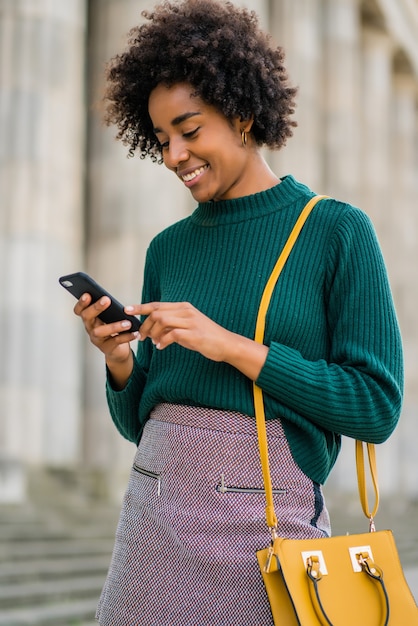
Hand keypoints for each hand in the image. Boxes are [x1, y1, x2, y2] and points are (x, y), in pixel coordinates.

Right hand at [74, 293, 138, 386]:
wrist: (117, 350)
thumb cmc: (113, 330)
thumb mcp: (109, 317)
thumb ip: (108, 308)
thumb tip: (109, 298)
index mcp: (90, 318)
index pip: (79, 310)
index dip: (81, 303)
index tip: (87, 294)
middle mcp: (90, 328)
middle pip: (87, 317)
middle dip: (96, 308)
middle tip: (106, 300)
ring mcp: (97, 339)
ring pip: (99, 331)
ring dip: (114, 326)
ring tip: (127, 323)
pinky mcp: (107, 348)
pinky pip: (115, 341)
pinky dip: (126, 337)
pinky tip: (134, 333)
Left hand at [128, 301, 267, 379]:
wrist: (226, 344)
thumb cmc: (205, 336)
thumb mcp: (187, 327)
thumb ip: (172, 325)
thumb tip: (153, 330)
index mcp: (183, 307)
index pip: (157, 304)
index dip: (140, 307)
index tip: (127, 310)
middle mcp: (186, 311)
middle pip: (157, 313)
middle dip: (145, 325)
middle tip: (141, 337)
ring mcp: (190, 322)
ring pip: (162, 321)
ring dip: (152, 333)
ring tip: (152, 343)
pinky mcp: (193, 334)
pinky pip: (171, 335)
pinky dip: (162, 341)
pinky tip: (161, 347)